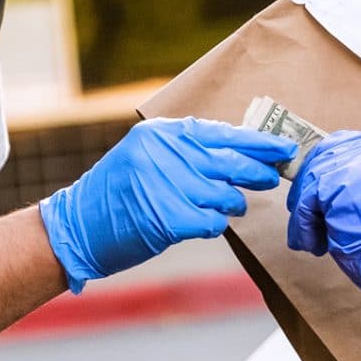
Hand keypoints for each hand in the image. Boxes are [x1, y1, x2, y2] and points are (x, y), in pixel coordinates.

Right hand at [39, 117, 295, 292]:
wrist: (77, 228)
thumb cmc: (118, 195)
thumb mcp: (147, 157)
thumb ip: (186, 151)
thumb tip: (241, 151)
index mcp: (161, 134)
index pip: (221, 132)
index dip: (256, 141)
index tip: (283, 146)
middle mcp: (164, 154)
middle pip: (230, 161)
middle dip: (258, 171)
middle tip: (275, 176)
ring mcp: (166, 186)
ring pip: (225, 195)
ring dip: (233, 204)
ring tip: (228, 206)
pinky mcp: (168, 218)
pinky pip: (213, 222)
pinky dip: (215, 225)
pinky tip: (206, 223)